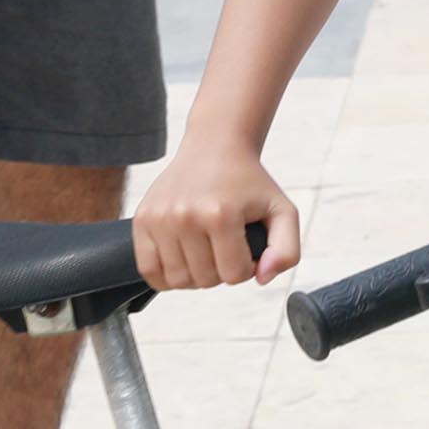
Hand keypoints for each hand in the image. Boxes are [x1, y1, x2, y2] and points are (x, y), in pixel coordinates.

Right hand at [136, 135, 296, 287]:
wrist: (214, 148)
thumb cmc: (249, 183)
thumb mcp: (283, 211)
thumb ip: (287, 251)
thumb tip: (262, 278)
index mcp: (221, 214)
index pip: (235, 275)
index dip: (246, 266)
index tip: (246, 245)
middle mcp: (185, 216)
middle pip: (205, 280)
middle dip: (221, 271)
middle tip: (225, 246)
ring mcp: (160, 218)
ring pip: (177, 280)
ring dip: (195, 275)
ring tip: (206, 251)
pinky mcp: (142, 219)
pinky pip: (148, 270)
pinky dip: (165, 276)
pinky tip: (182, 259)